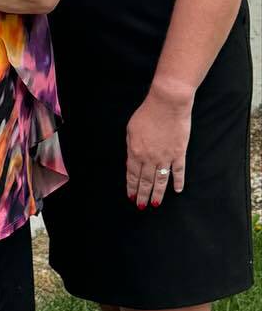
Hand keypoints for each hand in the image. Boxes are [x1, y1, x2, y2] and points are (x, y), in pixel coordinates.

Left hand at [125, 89, 190, 206]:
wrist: (167, 104)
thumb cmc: (147, 114)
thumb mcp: (131, 130)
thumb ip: (131, 146)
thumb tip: (132, 158)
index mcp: (135, 152)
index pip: (132, 175)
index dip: (132, 187)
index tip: (131, 196)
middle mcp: (149, 158)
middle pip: (145, 181)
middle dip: (142, 195)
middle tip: (141, 206)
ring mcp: (165, 157)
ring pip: (160, 180)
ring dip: (158, 193)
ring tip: (155, 204)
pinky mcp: (179, 153)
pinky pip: (178, 171)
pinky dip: (178, 182)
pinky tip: (177, 190)